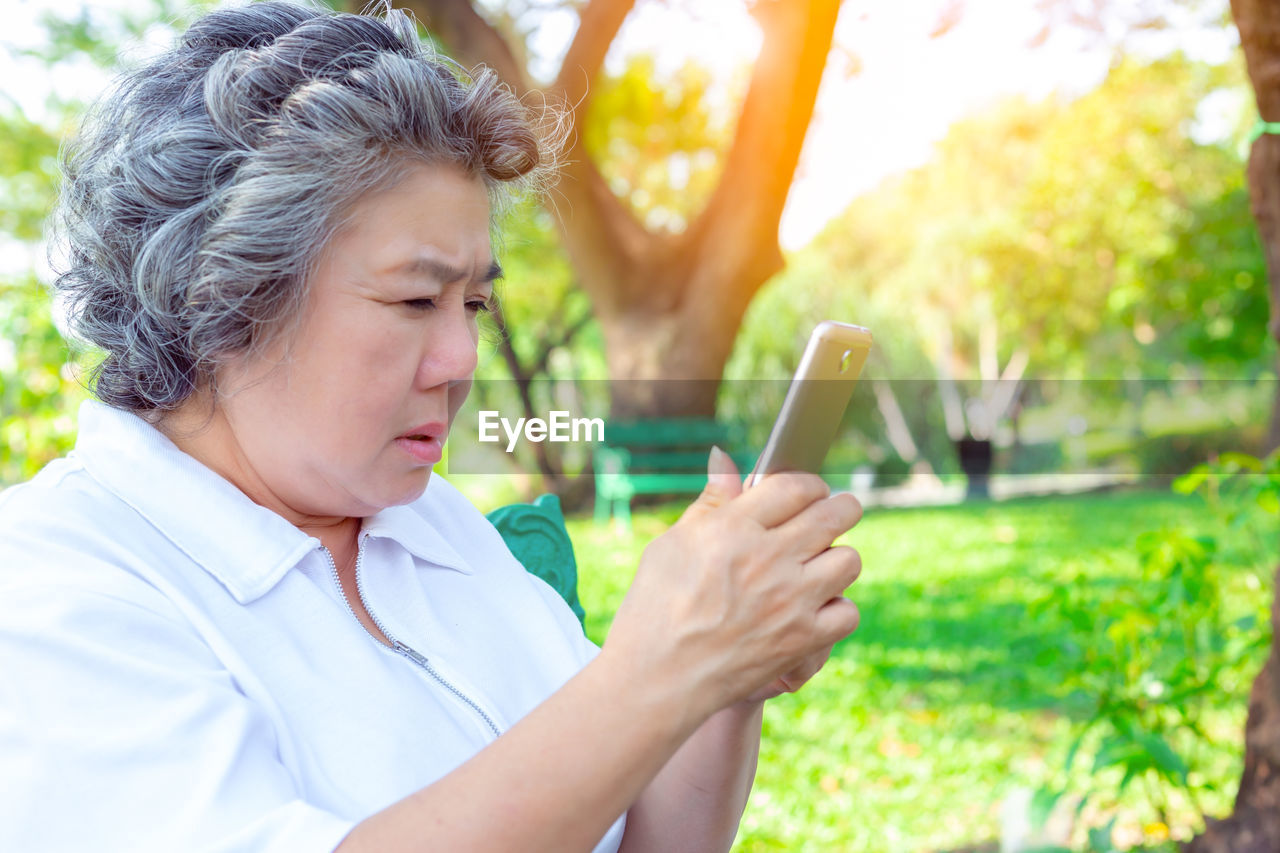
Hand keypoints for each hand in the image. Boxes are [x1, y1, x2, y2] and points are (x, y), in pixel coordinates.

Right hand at [677, 450, 856, 704]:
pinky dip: (837, 608)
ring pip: (849, 560)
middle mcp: (769, 559)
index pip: (795, 486)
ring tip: (821, 563)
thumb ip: (711, 500)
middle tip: (837, 512)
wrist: (656, 678)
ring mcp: (791, 601)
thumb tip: (723, 456)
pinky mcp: (803, 640)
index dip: (808, 484)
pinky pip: (848, 612)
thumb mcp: (673, 543)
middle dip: (841, 507)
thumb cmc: (655, 607)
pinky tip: (816, 607)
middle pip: (834, 514)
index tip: (808, 491)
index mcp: (734, 528)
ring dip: (839, 557)